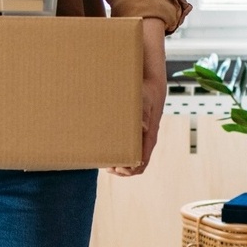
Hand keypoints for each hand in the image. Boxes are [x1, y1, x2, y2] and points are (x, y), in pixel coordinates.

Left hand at [108, 17, 167, 176]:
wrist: (149, 77)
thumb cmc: (146, 88)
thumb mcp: (145, 98)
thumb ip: (143, 112)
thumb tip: (143, 129)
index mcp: (148, 136)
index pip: (139, 163)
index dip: (125, 170)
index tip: (111, 165)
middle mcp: (143, 139)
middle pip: (131, 165)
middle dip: (116, 167)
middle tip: (100, 160)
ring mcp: (138, 135)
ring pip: (126, 157)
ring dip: (113, 159)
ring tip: (96, 152)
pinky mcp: (132, 129)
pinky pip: (123, 145)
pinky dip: (112, 147)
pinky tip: (98, 139)